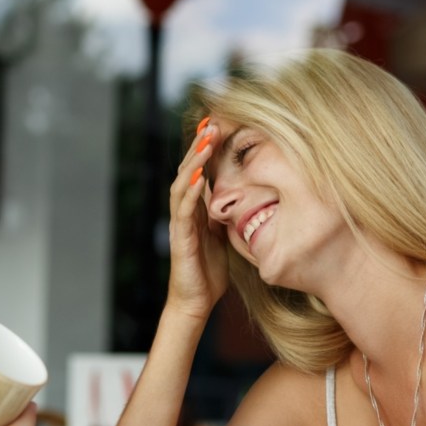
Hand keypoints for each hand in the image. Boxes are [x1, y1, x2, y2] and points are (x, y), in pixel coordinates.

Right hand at [166, 120, 229, 319]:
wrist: (195, 302)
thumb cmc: (209, 272)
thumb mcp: (224, 236)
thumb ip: (227, 215)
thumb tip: (246, 196)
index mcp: (196, 210)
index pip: (199, 172)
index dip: (206, 150)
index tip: (218, 126)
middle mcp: (185, 212)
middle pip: (188, 171)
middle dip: (199, 146)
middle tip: (212, 123)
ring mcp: (180, 224)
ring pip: (182, 184)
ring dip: (193, 162)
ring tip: (205, 141)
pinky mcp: (180, 238)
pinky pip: (182, 211)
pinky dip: (189, 192)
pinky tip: (197, 178)